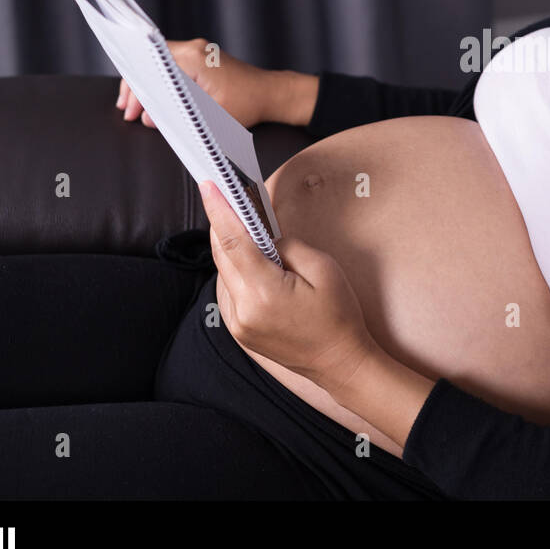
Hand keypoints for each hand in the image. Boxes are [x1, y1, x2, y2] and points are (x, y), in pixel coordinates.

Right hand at [115, 37, 318, 127]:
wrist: (272, 93)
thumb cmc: (248, 104)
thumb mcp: (211, 117)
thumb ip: (177, 117)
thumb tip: (149, 119)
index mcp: (193, 57)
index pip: (151, 68)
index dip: (135, 89)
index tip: (128, 107)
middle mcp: (193, 48)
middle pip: (151, 63)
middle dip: (137, 88)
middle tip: (128, 111)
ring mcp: (197, 51)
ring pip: (160, 65)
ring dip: (148, 86)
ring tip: (137, 109)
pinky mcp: (201, 58)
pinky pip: (172, 67)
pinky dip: (162, 83)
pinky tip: (155, 100)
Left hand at [199, 179, 374, 392]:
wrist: (340, 363)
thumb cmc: (338, 316)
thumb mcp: (323, 269)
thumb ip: (287, 246)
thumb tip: (264, 235)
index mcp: (264, 293)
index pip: (232, 242)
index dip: (218, 210)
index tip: (208, 185)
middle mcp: (243, 310)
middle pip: (222, 255)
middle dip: (223, 223)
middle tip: (227, 196)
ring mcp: (237, 324)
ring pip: (223, 273)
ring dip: (232, 249)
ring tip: (248, 232)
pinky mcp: (238, 331)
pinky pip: (229, 291)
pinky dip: (236, 272)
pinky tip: (253, 264)